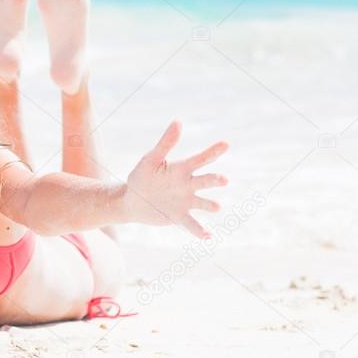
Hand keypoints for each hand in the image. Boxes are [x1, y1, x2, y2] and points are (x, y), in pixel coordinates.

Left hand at [123, 121, 227, 238]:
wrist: (131, 200)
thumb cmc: (141, 177)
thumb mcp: (151, 159)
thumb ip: (165, 143)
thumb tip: (178, 122)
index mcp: (181, 169)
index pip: (200, 159)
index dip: (212, 152)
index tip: (225, 144)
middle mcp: (187, 185)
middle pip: (205, 181)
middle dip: (214, 180)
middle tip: (223, 179)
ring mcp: (185, 202)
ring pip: (202, 203)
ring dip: (210, 205)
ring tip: (216, 206)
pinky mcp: (179, 216)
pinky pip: (192, 224)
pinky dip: (200, 231)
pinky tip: (208, 236)